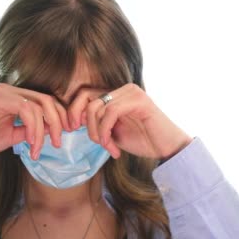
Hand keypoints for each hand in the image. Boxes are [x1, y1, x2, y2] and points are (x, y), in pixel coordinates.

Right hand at [0, 83, 71, 158]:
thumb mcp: (13, 136)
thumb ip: (32, 130)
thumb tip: (53, 129)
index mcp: (16, 97)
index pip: (47, 100)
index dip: (60, 116)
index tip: (64, 135)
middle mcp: (11, 90)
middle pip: (48, 100)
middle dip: (58, 122)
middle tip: (57, 143)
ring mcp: (4, 92)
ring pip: (39, 105)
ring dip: (44, 130)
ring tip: (37, 149)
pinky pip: (25, 109)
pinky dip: (33, 127)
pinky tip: (30, 142)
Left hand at [67, 83, 192, 160]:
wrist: (167, 149)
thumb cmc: (143, 141)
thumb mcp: (112, 132)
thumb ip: (97, 123)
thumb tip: (74, 119)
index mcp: (117, 94)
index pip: (84, 94)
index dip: (73, 111)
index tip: (72, 129)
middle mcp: (123, 89)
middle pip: (87, 99)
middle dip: (86, 124)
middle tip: (97, 143)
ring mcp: (131, 92)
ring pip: (97, 107)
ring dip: (98, 132)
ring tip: (108, 147)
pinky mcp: (139, 100)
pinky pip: (111, 112)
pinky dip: (106, 130)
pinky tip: (112, 147)